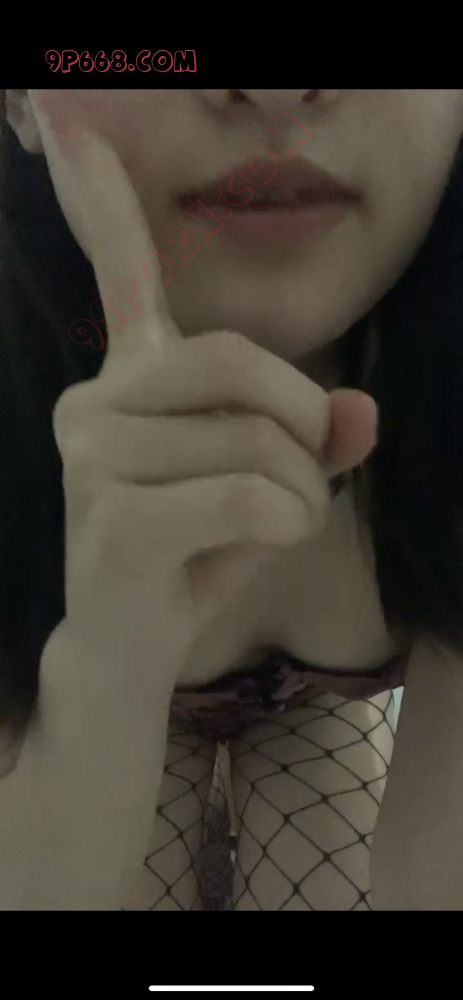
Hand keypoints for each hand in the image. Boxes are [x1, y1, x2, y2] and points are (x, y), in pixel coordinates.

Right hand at [35, 92, 377, 685]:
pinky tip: (255, 549)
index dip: (101, 199)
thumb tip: (361, 411)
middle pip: (240, 360)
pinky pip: (252, 495)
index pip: (121, 274)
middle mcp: (94, 402)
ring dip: (299, 492)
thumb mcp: (265, 482)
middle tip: (301, 476)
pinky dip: (289, 523)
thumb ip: (307, 434)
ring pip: (257, 440)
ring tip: (267, 528)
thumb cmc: (194, 554)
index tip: (67, 117)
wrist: (129, 648)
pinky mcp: (114, 518)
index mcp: (128, 380)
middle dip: (301, 422)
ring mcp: (93, 457)